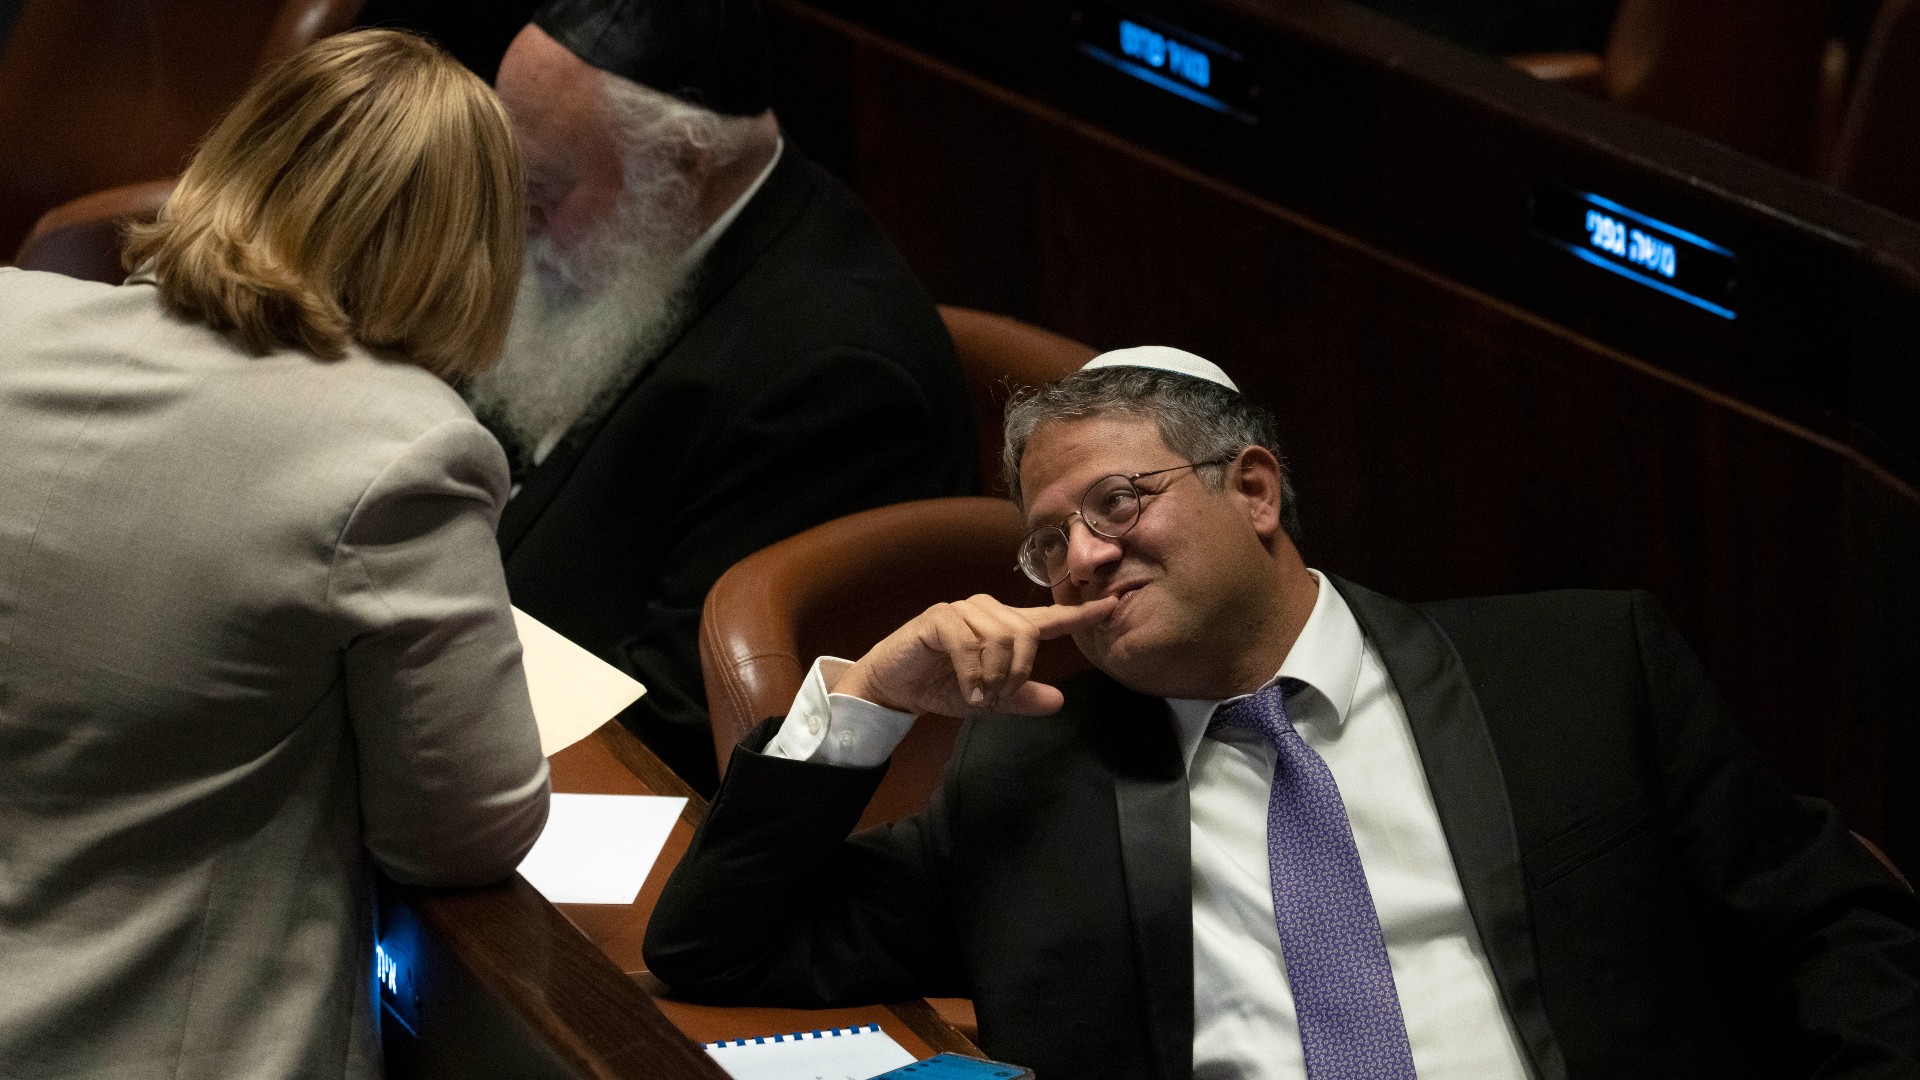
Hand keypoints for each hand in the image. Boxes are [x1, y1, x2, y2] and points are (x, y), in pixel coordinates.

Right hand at [835, 594, 1118, 716]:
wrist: (894, 686)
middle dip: (1018, 673)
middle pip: (1027, 634)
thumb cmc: (941, 686)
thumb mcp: (987, 698)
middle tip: (996, 698)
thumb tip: (1058, 700)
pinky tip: (967, 693)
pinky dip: (972, 674)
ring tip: (978, 696)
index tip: (1113, 605)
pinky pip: (970, 643)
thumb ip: (1020, 698)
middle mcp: (988, 611)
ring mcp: (963, 610)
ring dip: (993, 677)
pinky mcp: (939, 618)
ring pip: (1002, 638)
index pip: (1049, 619)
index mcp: (1005, 627)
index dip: (1081, 615)